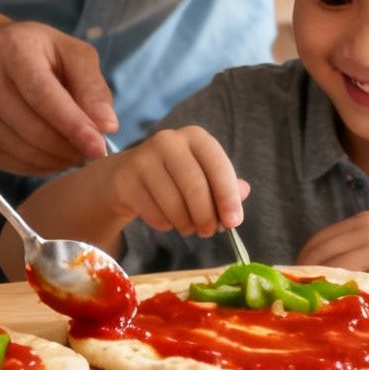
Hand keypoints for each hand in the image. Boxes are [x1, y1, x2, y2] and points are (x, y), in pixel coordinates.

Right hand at [0, 20, 118, 174]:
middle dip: (67, 147)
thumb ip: (92, 86)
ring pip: (17, 148)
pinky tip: (52, 157)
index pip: (43, 95)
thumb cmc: (35, 51)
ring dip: (54, 159)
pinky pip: (5, 159)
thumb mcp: (70, 52)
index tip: (99, 148)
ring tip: (75, 154)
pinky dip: (35, 165)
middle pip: (30, 126)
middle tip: (93, 153)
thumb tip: (106, 126)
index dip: (73, 125)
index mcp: (13, 48)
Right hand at [104, 127, 250, 238]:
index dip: (228, 196)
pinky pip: (155, 213)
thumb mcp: (202, 175)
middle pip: (195, 187)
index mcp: (195, 137)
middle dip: (207, 216)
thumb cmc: (172, 177)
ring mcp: (144, 159)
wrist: (124, 178)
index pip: (218, 165)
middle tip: (209, 232)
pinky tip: (166, 220)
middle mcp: (169, 141)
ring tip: (189, 227)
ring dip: (186, 224)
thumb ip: (225, 184)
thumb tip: (244, 191)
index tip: (234, 222)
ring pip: (174, 204)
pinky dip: (165, 224)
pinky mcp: (126, 180)